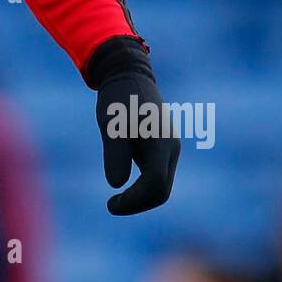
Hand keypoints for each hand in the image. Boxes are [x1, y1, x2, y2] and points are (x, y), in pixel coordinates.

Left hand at [86, 37, 179, 214]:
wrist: (129, 76)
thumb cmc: (118, 99)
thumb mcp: (110, 125)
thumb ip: (115, 154)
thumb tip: (117, 184)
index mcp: (160, 143)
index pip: (155, 185)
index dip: (134, 201)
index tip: (110, 204)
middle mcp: (171, 148)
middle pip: (161, 191)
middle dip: (137, 203)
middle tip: (111, 205)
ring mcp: (170, 148)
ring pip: (161, 185)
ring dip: (140, 197)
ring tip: (115, 199)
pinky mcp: (164, 147)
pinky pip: (158, 176)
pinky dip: (142, 188)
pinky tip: (123, 186)